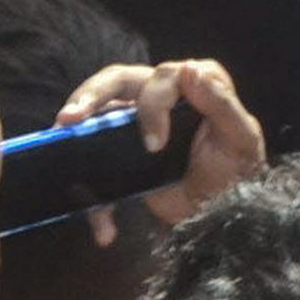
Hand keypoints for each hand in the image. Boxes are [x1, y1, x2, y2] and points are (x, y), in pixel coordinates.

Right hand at [54, 59, 266, 224]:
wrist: (225, 210)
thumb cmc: (239, 168)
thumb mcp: (241, 139)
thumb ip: (221, 104)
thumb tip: (189, 69)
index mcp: (190, 85)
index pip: (159, 77)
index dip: (151, 105)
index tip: (154, 144)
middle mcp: (159, 95)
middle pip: (117, 81)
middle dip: (90, 96)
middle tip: (70, 119)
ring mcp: (136, 123)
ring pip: (99, 113)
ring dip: (76, 125)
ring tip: (58, 137)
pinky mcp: (123, 155)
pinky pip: (99, 167)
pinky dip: (96, 200)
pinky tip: (104, 230)